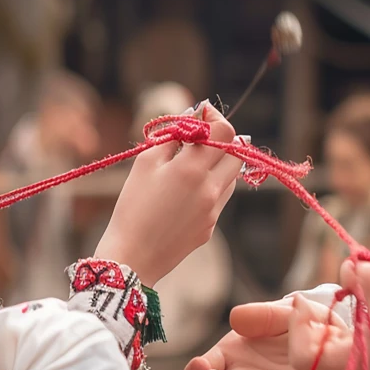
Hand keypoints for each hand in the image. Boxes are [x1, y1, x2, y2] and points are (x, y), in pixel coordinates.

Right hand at [95, 101, 239, 285]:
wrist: (132, 257)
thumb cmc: (132, 206)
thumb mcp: (145, 163)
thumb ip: (171, 136)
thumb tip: (190, 117)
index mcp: (192, 169)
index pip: (223, 131)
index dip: (214, 116)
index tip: (200, 112)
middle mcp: (210, 188)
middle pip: (236, 151)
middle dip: (222, 138)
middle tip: (200, 137)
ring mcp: (214, 209)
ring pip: (231, 175)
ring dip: (218, 162)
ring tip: (190, 163)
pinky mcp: (211, 226)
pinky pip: (220, 197)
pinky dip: (210, 185)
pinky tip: (185, 191)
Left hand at [289, 259, 369, 369]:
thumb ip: (353, 272)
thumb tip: (341, 268)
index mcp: (350, 366)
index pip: (302, 355)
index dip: (297, 325)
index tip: (303, 299)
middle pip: (306, 360)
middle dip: (304, 329)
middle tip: (310, 303)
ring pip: (316, 364)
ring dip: (315, 337)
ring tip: (325, 314)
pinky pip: (330, 367)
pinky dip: (328, 346)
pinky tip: (339, 327)